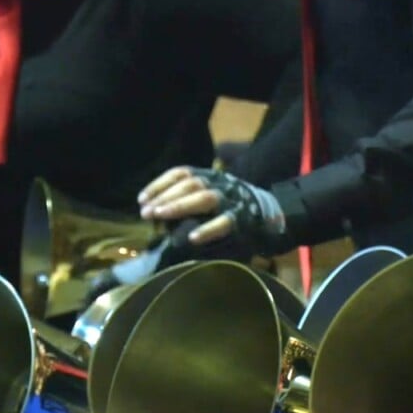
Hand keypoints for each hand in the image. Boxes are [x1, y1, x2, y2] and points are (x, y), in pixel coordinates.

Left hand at [138, 166, 287, 251]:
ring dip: (180, 206)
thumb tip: (154, 211)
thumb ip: (186, 200)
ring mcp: (233, 200)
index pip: (181, 173)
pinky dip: (207, 229)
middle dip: (165, 197)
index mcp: (210, 176)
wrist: (270, 214)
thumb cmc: (229, 208)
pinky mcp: (243, 219)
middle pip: (190, 184)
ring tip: (160, 217)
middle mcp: (221, 183)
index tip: (141, 199)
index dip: (159, 184)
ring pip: (205, 198)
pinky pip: (224, 222)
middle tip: (146, 212)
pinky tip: (192, 238)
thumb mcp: (209, 196)